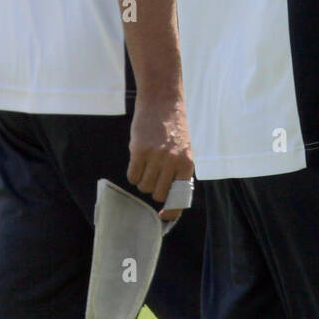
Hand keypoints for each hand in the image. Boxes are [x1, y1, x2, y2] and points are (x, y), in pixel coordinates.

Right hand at [128, 92, 193, 221]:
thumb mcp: (183, 149)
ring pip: (143, 186)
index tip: (162, 217)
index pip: (179, 196)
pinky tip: (138, 160)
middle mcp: (173, 161)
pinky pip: (132, 176)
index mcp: (187, 163)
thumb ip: (178, 171)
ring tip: (147, 163)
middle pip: (157, 193)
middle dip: (153, 188)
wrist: (162, 101)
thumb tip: (168, 197)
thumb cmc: (173, 128)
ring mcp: (156, 156)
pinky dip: (133, 172)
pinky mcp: (139, 150)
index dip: (171, 211)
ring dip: (142, 179)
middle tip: (154, 174)